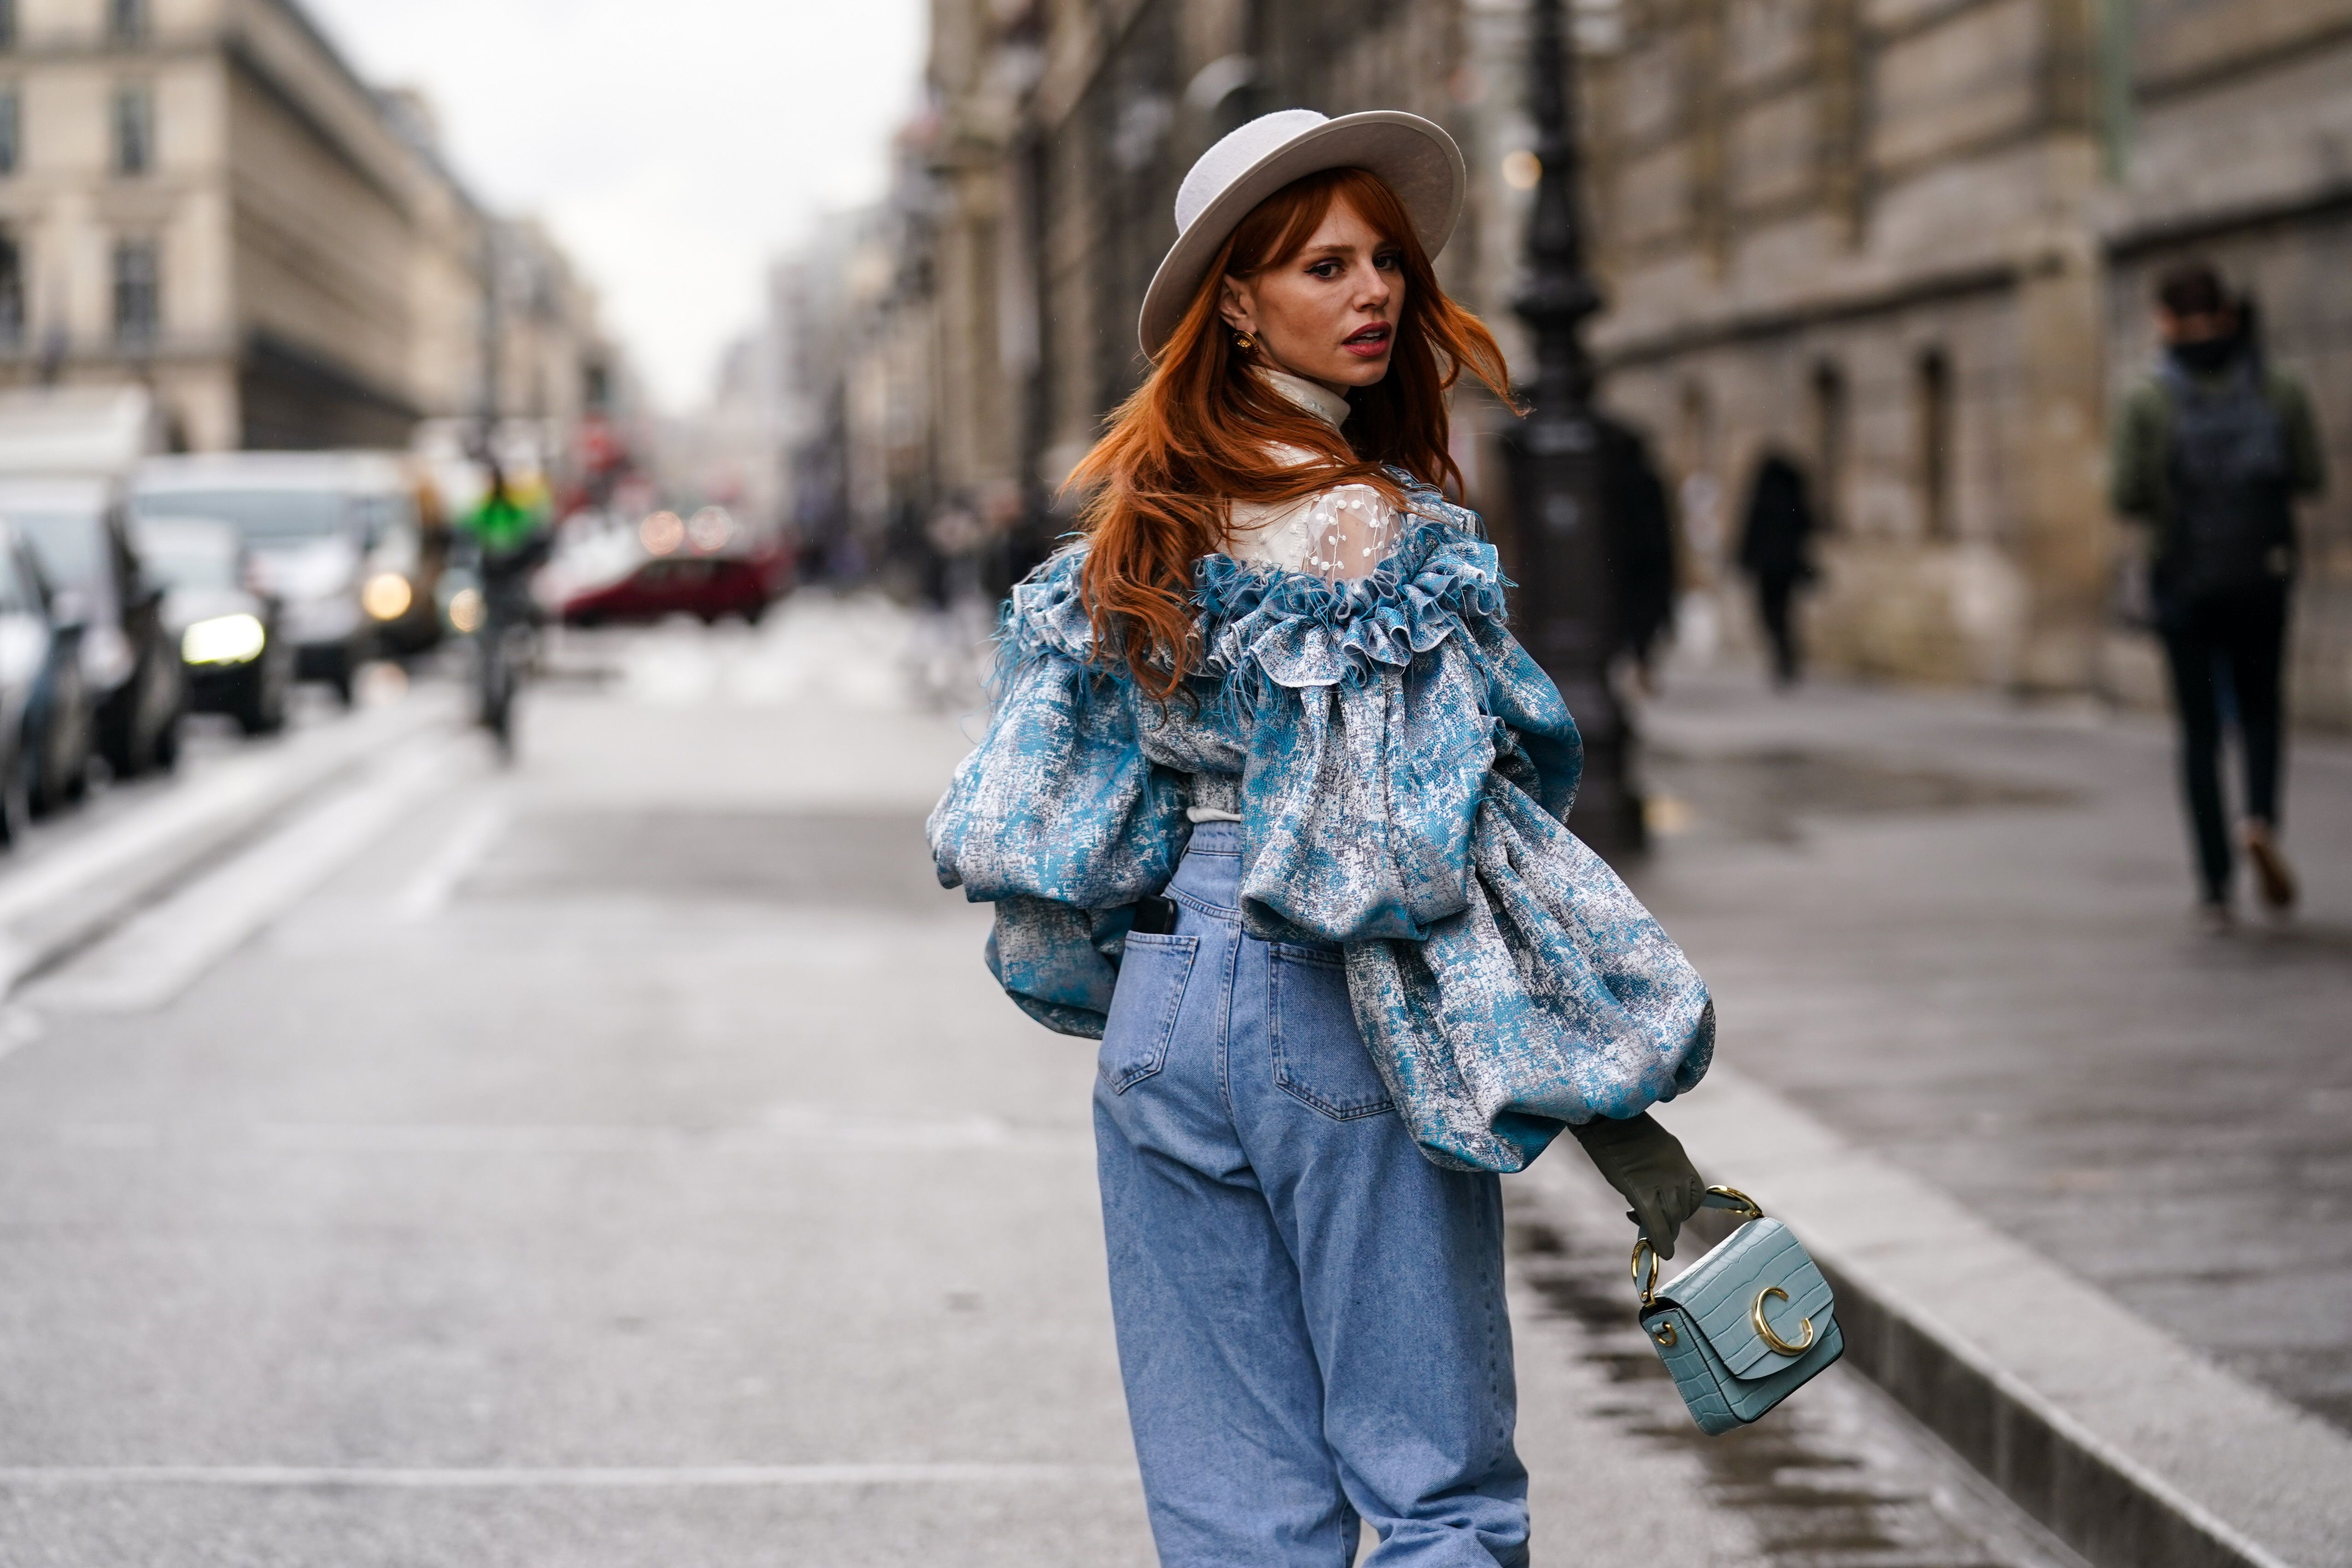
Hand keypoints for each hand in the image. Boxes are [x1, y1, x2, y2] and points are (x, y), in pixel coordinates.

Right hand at [1571, 1113, 1704, 1258]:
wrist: (1601, 1117)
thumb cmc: (1618, 1129)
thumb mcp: (1649, 1147)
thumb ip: (1658, 1170)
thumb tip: (1657, 1194)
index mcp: (1679, 1159)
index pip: (1695, 1196)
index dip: (1683, 1210)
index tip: (1667, 1214)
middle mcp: (1677, 1172)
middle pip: (1683, 1211)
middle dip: (1670, 1223)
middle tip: (1651, 1224)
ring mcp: (1661, 1182)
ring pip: (1671, 1219)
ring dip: (1662, 1229)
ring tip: (1639, 1221)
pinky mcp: (1641, 1191)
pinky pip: (1656, 1223)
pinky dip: (1660, 1240)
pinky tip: (1660, 1251)